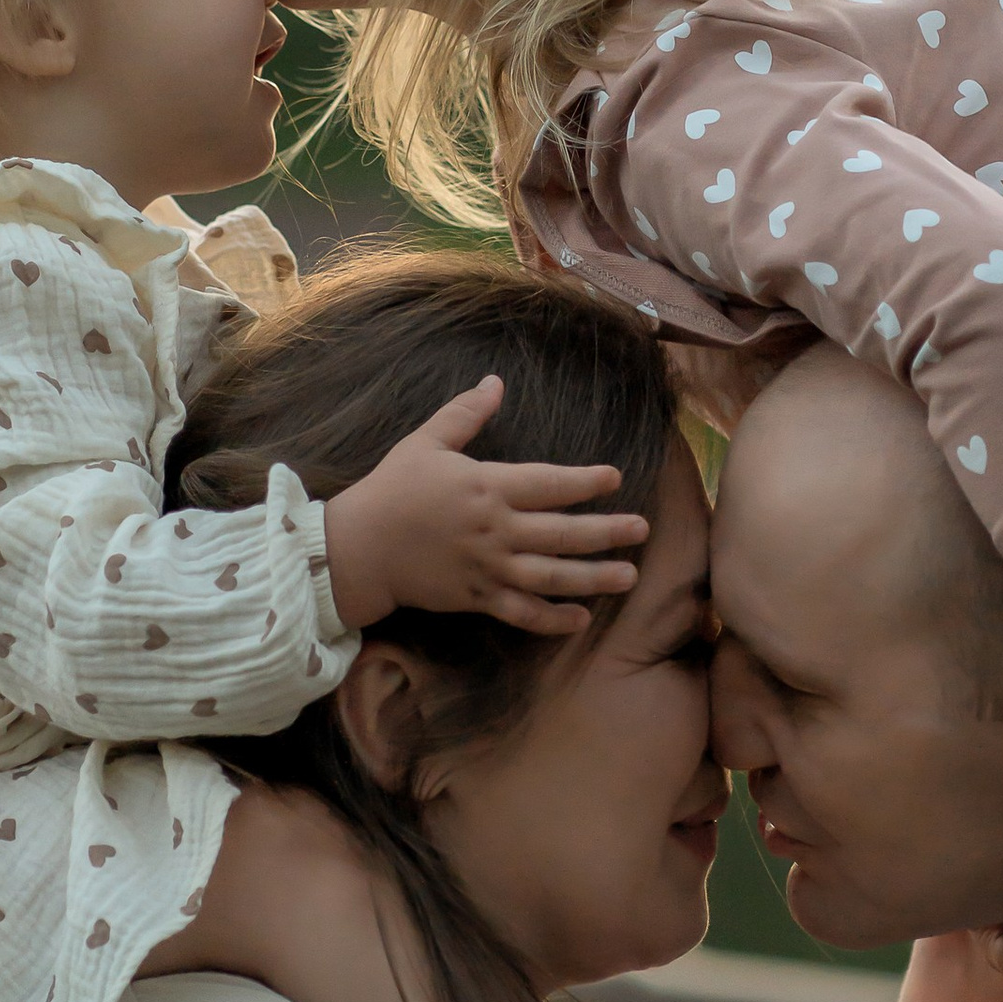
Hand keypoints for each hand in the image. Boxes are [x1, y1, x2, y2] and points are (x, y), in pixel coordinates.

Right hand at [320, 376, 651, 635]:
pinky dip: (551, 619)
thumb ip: (465, 414)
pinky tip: (580, 619)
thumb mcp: (426, 442)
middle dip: (606, 532)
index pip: (548, 483)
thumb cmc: (393, 489)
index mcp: (486, 487)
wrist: (360, 547)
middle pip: (561, 533)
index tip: (615, 478)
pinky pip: (521, 613)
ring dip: (593, 578)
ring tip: (629, 577)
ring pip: (550, 577)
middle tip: (643, 530)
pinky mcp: (477, 598)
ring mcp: (487, 568)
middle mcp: (494, 530)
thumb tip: (495, 381)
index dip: (584, 481)